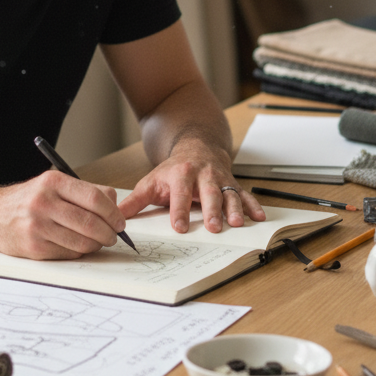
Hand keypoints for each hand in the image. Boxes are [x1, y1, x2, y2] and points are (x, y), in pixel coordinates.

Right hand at [0, 172, 124, 259]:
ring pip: (82, 241)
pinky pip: (69, 253)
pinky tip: (78, 245)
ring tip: (97, 241)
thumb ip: (84, 191)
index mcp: (53, 181)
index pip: (95, 198)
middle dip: (109, 233)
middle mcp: (44, 202)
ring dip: (96, 245)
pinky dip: (80, 252)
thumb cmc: (28, 200)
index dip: (113, 213)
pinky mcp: (34, 247)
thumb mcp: (53, 185)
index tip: (119, 221)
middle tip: (113, 235)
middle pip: (91, 223)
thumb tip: (114, 204)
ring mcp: (37, 226)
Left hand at [119, 142, 264, 234]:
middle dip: (211, 210)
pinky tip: (258, 217)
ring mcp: (220, 179)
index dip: (179, 210)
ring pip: (228, 193)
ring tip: (236, 224)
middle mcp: (202, 175)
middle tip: (213, 228)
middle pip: (208, 193)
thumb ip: (135, 201)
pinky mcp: (233, 183)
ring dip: (234, 208)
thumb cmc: (172, 171)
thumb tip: (116, 217)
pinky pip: (245, 194)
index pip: (179, 194)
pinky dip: (253, 205)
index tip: (179, 227)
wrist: (196, 148)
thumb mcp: (150, 182)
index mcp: (180, 174)